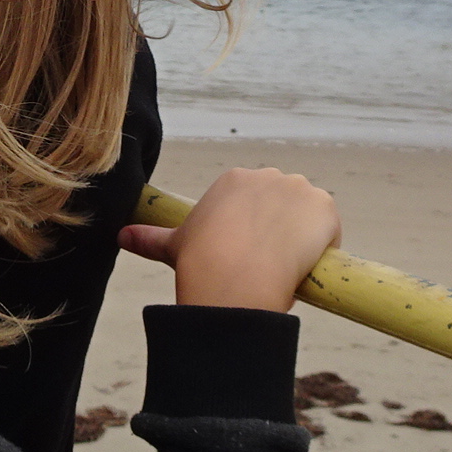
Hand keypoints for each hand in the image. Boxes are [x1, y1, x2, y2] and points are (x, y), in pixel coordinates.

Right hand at [118, 168, 339, 311]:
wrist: (232, 275)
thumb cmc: (200, 262)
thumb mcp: (174, 246)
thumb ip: (150, 237)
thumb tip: (121, 236)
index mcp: (234, 180)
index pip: (256, 203)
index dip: (256, 231)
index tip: (250, 255)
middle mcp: (267, 175)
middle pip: (285, 206)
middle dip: (281, 232)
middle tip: (268, 265)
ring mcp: (298, 189)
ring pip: (309, 217)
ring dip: (304, 239)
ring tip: (287, 270)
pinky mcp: (324, 206)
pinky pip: (331, 230)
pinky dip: (325, 248)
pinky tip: (307, 267)